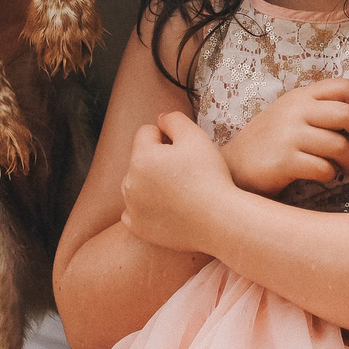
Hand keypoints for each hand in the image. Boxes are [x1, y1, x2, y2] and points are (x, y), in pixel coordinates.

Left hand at [121, 110, 233, 251]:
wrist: (219, 220)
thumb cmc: (209, 176)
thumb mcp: (195, 136)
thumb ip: (173, 119)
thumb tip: (160, 120)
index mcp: (141, 157)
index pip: (147, 132)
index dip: (168, 136)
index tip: (186, 150)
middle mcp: (129, 182)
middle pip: (140, 159)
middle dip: (157, 159)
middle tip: (186, 172)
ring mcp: (131, 208)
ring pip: (137, 184)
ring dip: (151, 182)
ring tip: (179, 190)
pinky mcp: (138, 228)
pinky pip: (134, 211)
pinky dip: (146, 208)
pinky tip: (167, 208)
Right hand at [221, 79, 348, 194]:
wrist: (232, 167)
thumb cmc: (268, 143)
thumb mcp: (290, 115)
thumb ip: (318, 110)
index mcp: (300, 96)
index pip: (343, 86)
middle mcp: (295, 110)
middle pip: (347, 114)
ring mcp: (288, 135)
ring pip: (339, 144)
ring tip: (348, 168)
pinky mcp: (284, 160)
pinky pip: (323, 168)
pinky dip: (331, 175)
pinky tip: (326, 177)